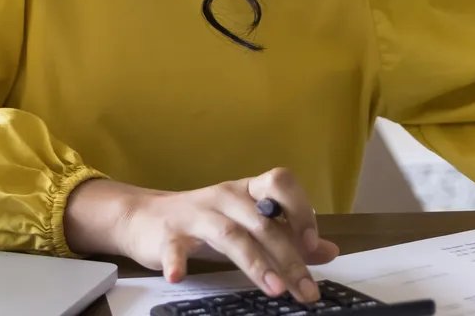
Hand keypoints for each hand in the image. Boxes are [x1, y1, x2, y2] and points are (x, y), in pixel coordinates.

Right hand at [63, 167, 340, 302]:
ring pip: (230, 235)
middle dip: (289, 258)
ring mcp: (196, 214)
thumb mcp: (248, 226)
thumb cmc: (205, 223)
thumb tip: (329, 250)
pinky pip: (173, 247)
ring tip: (274, 290)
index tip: (313, 243)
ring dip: (255, 263)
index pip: (280, 183)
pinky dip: (176, 261)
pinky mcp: (168, 234)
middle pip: (263, 222)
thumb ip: (287, 237)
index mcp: (248, 192)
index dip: (300, 209)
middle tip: (306, 290)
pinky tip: (179, 276)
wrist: (145, 218)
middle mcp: (225, 197)